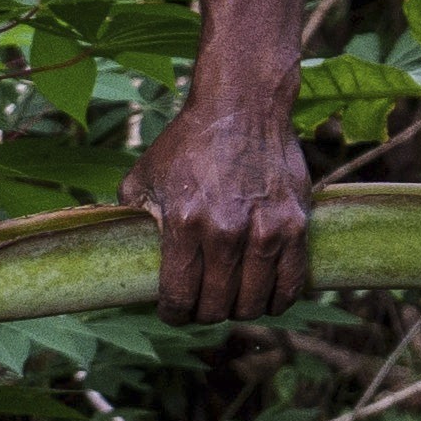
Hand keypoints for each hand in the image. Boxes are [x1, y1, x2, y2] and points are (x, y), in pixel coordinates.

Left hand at [130, 92, 312, 322]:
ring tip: (232, 299)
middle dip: (204, 314)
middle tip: (202, 305)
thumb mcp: (143, 175)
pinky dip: (278, 300)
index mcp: (183, 223)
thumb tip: (125, 251)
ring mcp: (264, 231)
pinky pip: (291, 284)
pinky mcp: (295, 226)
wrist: (241, 106)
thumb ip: (132, 216)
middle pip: (216, 307)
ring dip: (240, 310)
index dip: (173, 314)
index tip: (173, 312)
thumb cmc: (188, 142)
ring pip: (253, 303)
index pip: (178, 297)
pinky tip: (267, 296)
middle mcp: (224, 232)